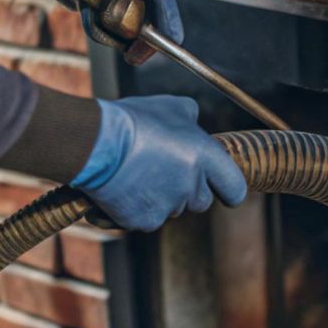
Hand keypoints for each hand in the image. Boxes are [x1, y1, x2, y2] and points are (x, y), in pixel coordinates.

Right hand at [70, 96, 246, 231]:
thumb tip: (194, 124)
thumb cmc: (132, 121)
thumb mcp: (171, 106)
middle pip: (201, 201)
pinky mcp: (143, 220)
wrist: (92, 142)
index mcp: (205, 157)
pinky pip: (147, 219)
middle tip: (165, 172)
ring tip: (139, 174)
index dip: (229, 190)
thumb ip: (192, 118)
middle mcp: (191, 185)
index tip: (224, 190)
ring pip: (172, 209)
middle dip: (189, 190)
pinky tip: (124, 188)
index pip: (234, 188)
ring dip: (162, 198)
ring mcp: (167, 206)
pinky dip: (138, 208)